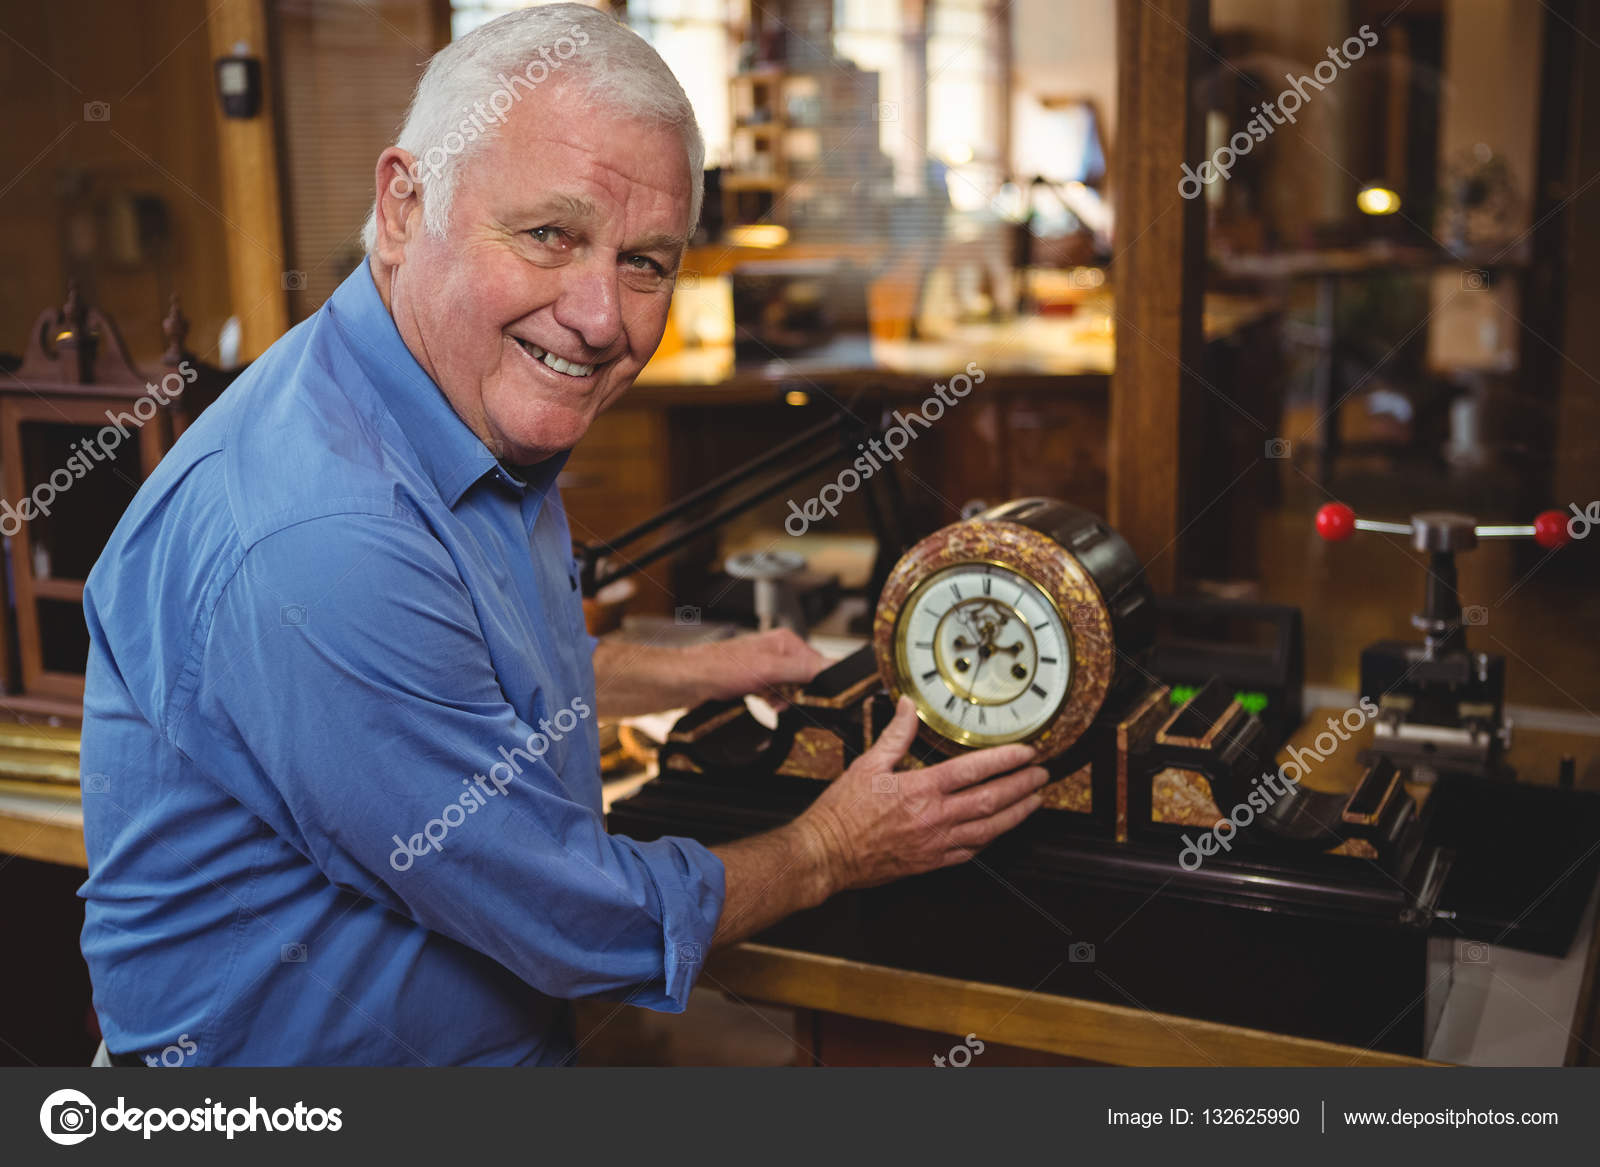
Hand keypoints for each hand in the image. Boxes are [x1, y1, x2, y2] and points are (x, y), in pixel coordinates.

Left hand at [691, 628, 829, 706]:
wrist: (688, 682)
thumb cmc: (719, 668)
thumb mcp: (769, 670)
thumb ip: (803, 669)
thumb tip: (833, 667)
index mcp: (785, 642)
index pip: (819, 663)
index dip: (819, 684)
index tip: (815, 698)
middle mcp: (777, 651)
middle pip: (806, 678)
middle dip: (799, 695)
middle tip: (786, 700)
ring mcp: (765, 666)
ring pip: (791, 689)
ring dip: (785, 701)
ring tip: (772, 704)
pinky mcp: (755, 681)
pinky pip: (775, 695)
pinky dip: (773, 703)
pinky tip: (766, 706)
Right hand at [793, 696, 1049, 891]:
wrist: (826, 855)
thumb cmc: (842, 813)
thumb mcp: (867, 765)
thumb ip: (894, 735)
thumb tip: (907, 707)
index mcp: (920, 789)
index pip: (973, 770)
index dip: (1005, 759)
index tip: (1026, 752)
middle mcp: (934, 817)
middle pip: (991, 800)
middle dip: (1022, 786)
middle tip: (1042, 775)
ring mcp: (936, 843)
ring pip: (989, 829)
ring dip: (1016, 814)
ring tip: (1035, 801)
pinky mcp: (931, 862)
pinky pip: (972, 852)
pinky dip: (991, 839)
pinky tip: (1000, 830)